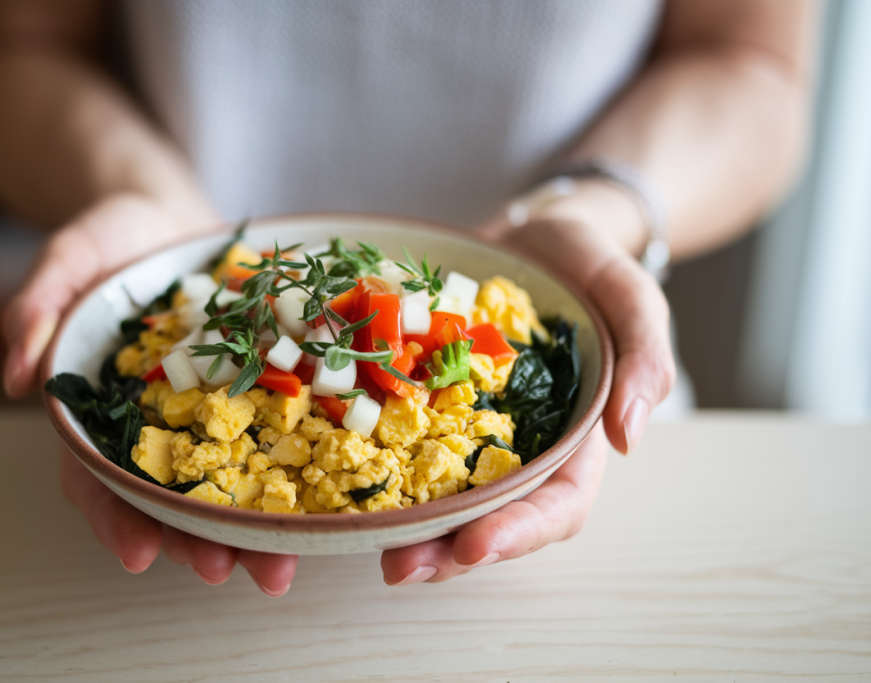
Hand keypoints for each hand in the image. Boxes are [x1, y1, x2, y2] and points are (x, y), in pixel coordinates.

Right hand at [8, 193, 295, 594]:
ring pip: (230, 482)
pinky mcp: (258, 391)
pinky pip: (279, 434)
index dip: (115, 519)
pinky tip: (324, 501)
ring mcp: (211, 412)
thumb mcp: (66, 263)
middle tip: (226, 572)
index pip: (97, 479)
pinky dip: (298, 469)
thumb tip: (16, 374)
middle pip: (173, 498)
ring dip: (253, 529)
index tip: (139, 554)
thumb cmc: (108, 240)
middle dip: (197, 541)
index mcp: (102, 413)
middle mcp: (158, 425)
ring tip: (281, 564)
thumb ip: (36, 309)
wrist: (169, 220)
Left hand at [381, 217, 674, 583]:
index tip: (474, 546)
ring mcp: (462, 426)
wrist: (534, 234)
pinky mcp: (421, 400)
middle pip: (486, 516)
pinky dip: (366, 458)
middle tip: (399, 567)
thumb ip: (644, 357)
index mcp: (570, 441)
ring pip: (435, 494)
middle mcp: (513, 446)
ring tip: (363, 543)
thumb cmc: (591, 267)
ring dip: (402, 526)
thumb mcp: (631, 298)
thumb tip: (628, 437)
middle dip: (445, 550)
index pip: (554, 505)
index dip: (517, 532)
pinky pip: (394, 435)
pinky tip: (330, 473)